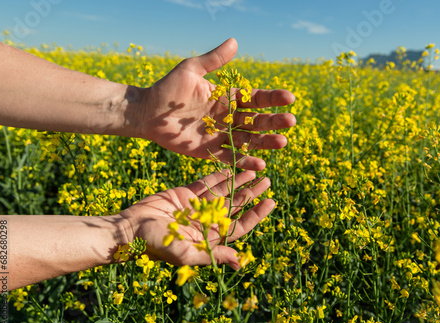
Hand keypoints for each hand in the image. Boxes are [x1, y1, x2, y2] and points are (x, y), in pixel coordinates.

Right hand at [118, 170, 272, 269]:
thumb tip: (241, 263)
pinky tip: (232, 168)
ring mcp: (196, 207)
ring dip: (239, 182)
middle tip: (268, 181)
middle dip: (252, 194)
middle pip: (235, 206)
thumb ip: (213, 255)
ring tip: (255, 170)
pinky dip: (219, 176)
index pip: (239, 225)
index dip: (256, 214)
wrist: (129, 229)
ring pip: (223, 192)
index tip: (271, 202)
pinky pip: (206, 183)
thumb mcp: (185, 254)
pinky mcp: (185, 194)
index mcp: (209, 238)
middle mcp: (206, 222)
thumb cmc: (155, 246)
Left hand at [136, 38, 295, 170]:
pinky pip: (231, 157)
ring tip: (282, 142)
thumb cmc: (168, 89)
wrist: (148, 113)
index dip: (272, 98)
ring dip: (266, 142)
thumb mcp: (191, 70)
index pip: (255, 98)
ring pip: (249, 140)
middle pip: (257, 120)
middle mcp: (229, 118)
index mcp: (228, 98)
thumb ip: (213, 60)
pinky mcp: (210, 151)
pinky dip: (246, 161)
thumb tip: (235, 41)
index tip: (289, 98)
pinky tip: (261, 164)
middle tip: (291, 122)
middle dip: (274, 121)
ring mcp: (221, 135)